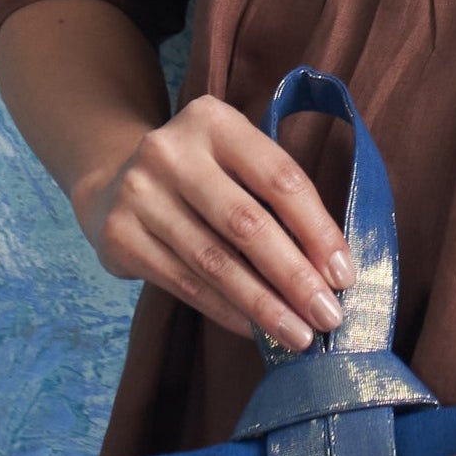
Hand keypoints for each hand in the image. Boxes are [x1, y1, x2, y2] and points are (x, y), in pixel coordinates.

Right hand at [69, 92, 357, 350]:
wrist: (112, 185)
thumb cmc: (201, 178)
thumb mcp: (235, 162)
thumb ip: (278, 199)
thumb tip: (331, 269)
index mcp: (213, 121)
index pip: (279, 178)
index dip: (317, 230)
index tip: (343, 274)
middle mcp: (171, 151)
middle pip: (247, 223)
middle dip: (294, 276)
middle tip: (328, 316)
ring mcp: (139, 193)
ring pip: (215, 262)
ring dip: (263, 305)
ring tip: (298, 334)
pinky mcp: (120, 237)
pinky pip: (185, 283)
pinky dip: (227, 311)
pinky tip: (256, 330)